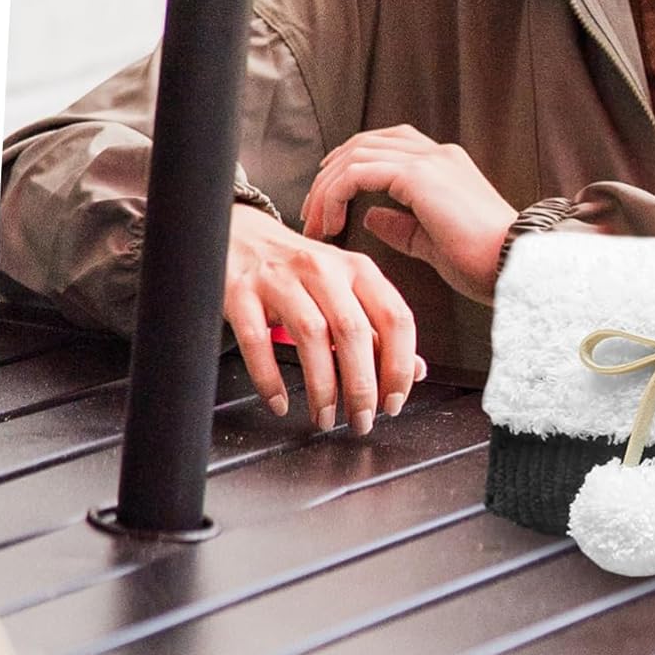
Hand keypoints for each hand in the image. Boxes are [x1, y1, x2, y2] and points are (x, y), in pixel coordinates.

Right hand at [224, 204, 422, 434]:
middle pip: (353, 332)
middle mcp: (322, 269)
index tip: (394, 401)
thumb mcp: (345, 289)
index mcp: (357, 270)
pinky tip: (280, 401)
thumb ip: (379, 328)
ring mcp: (278, 279)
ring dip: (322, 386)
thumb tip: (416, 370)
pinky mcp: (239, 292)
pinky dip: (270, 378)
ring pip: (311, 336)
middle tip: (361, 420)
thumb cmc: (298, 270)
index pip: (395, 319)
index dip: (400, 366)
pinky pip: (257, 341)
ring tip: (325, 417)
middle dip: (361, 386)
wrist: (238, 234)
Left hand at [301, 125, 517, 305]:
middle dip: (330, 175)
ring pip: (355, 155)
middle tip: (311, 213)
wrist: (514, 265)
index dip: (350, 163)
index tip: (328, 197)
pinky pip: (357, 173)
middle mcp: (437, 154)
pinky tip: (330, 223)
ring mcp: (429, 160)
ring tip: (316, 223)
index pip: (387, 146)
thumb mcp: (434, 243)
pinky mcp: (417, 176)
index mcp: (446, 165)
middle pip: (365, 143)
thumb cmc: (484, 263)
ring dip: (327, 188)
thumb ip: (402, 225)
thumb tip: (370, 216)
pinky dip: (335, 195)